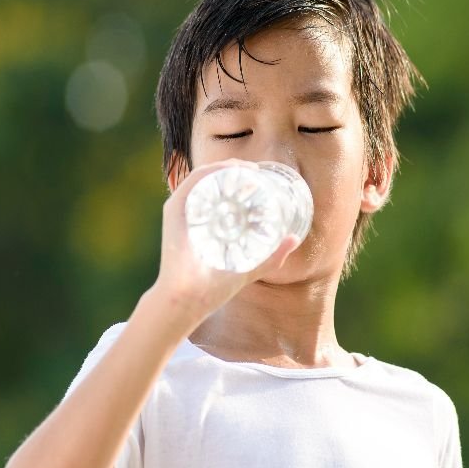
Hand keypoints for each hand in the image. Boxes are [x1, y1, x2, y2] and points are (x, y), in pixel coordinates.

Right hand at [147, 158, 300, 331]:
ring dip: (228, 167)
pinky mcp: (174, 209)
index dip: (242, 180)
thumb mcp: (251, 266)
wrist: (189, 300)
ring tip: (250, 169)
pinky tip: (231, 170)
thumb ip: (273, 255)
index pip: (223, 192)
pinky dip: (212, 170)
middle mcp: (193, 212)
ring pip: (205, 176)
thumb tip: (295, 238)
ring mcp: (182, 209)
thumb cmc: (215, 288)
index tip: (262, 178)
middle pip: (215, 181)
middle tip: (259, 172)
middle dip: (238, 171)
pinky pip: (193, 180)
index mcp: (207, 222)